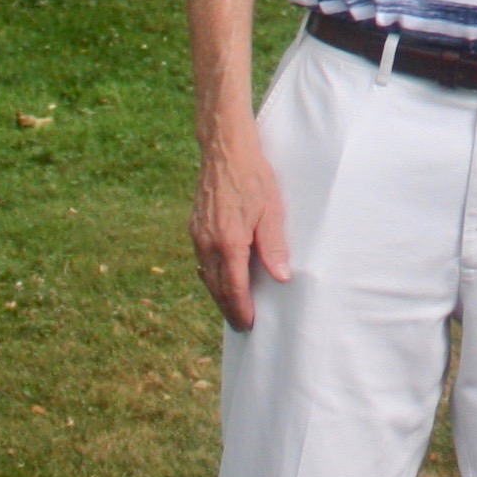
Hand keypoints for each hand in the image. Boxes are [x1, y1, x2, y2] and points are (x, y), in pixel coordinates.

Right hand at [191, 121, 293, 330]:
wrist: (225, 150)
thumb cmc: (253, 176)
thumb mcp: (272, 209)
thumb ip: (274, 245)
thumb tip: (280, 276)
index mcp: (228, 242)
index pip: (234, 287)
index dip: (241, 308)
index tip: (249, 325)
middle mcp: (208, 242)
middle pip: (217, 286)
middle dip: (228, 308)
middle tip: (241, 326)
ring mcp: (198, 234)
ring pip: (207, 274)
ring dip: (219, 294)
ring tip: (233, 307)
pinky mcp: (195, 226)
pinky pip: (202, 260)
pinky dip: (212, 275)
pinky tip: (222, 277)